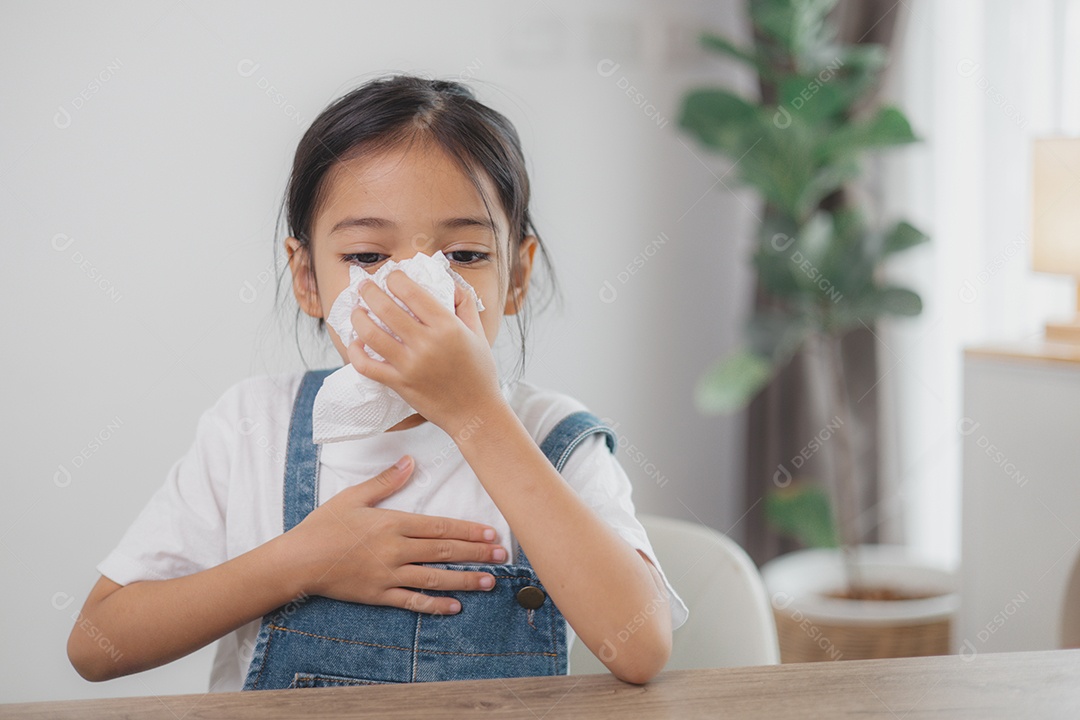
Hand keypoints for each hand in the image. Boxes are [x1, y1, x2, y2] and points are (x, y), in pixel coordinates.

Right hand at [284, 456, 506, 613]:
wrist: (297, 561)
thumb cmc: (323, 526)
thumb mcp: (353, 497)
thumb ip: (385, 481)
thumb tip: (410, 461)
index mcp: (392, 524)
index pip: (439, 527)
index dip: (468, 531)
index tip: (491, 533)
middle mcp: (395, 550)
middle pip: (443, 551)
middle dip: (476, 554)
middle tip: (502, 556)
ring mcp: (388, 575)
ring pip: (434, 578)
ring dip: (464, 580)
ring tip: (488, 581)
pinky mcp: (379, 595)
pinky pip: (412, 602)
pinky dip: (435, 605)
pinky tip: (455, 607)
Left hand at [346, 271, 505, 437]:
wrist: (476, 412)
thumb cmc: (479, 372)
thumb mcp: (478, 332)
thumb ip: (464, 304)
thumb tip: (448, 282)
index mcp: (447, 326)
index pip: (411, 292)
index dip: (395, 278)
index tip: (391, 276)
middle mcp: (427, 343)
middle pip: (386, 308)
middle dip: (369, 291)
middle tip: (364, 286)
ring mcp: (410, 365)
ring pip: (371, 334)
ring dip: (358, 317)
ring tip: (356, 310)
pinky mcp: (399, 384)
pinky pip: (367, 366)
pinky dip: (355, 352)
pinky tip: (355, 343)